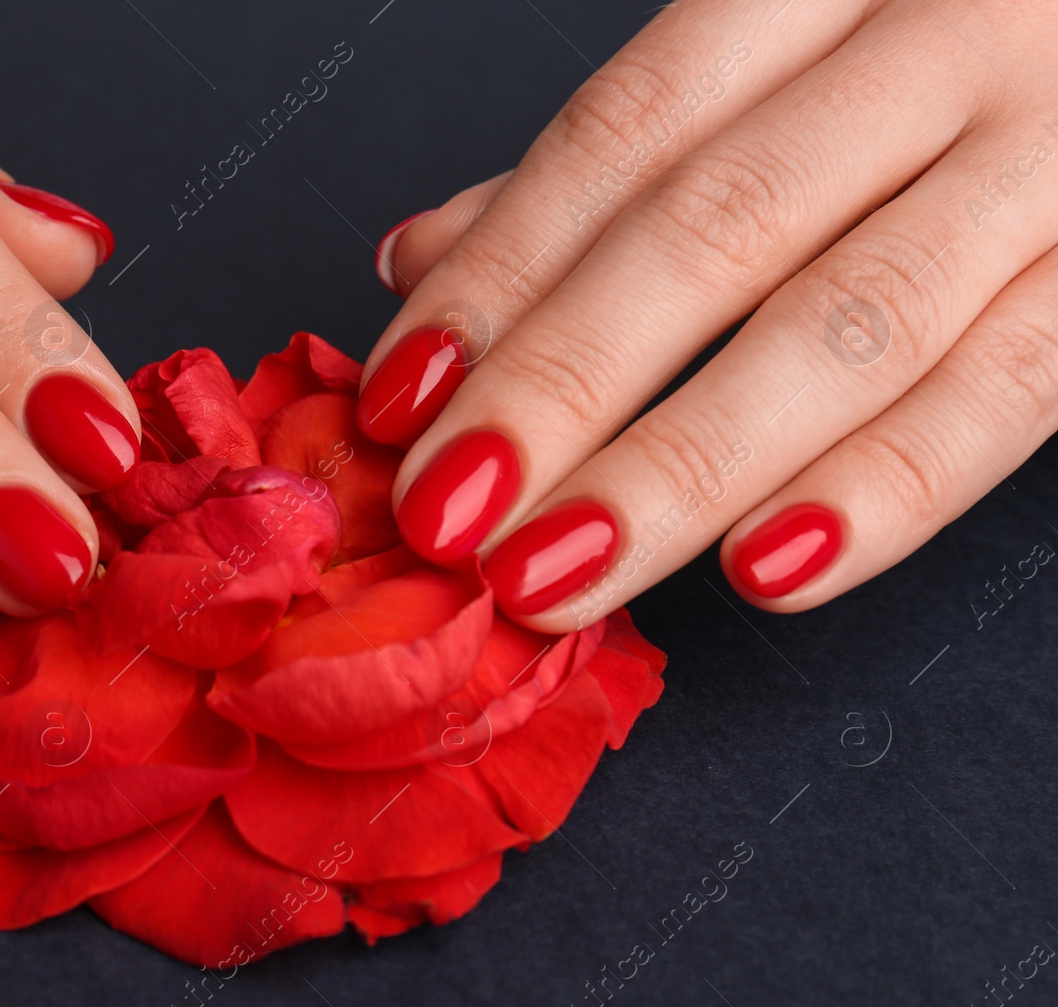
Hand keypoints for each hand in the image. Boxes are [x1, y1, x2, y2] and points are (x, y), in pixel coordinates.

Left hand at [360, 0, 1057, 629]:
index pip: (625, 134)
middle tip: (450, 512)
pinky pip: (1009, 388)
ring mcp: (1056, 152)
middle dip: (565, 383)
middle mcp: (942, 45)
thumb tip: (419, 260)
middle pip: (716, 228)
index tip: (399, 399)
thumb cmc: (940, 45)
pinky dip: (886, 486)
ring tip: (556, 569)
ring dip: (682, 464)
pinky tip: (767, 571)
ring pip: (851, 323)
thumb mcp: (778, 56)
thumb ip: (607, 166)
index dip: (500, 272)